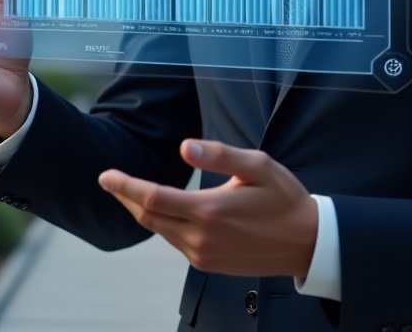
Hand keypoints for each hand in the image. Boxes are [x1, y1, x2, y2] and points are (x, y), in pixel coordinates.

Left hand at [98, 139, 317, 278]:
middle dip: (125, 198)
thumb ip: (219, 155)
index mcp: (209, 211)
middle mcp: (200, 238)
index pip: (152, 197)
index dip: (125, 185)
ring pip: (160, 231)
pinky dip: (162, 223)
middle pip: (148, 216)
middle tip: (110, 180)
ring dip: (143, 210)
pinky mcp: (208, 265)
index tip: (105, 175)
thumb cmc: (284, 199)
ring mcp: (203, 255)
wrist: (306, 243)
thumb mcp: (258, 165)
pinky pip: (175, 241)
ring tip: (132, 192)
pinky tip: (163, 210)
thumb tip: (183, 148)